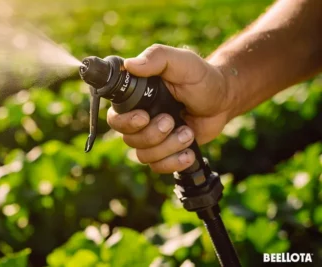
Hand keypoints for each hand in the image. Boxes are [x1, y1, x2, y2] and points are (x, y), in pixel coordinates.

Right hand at [107, 44, 232, 172]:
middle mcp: (140, 119)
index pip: (115, 117)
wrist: (223, 100)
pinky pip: (157, 166)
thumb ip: (157, 57)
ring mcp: (152, 137)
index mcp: (138, 99)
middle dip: (152, 135)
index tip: (145, 117)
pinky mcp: (165, 151)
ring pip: (144, 155)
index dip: (126, 122)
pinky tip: (188, 152)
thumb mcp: (182, 62)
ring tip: (187, 133)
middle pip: (129, 139)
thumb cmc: (202, 78)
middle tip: (171, 121)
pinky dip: (173, 162)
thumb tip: (130, 65)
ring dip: (168, 147)